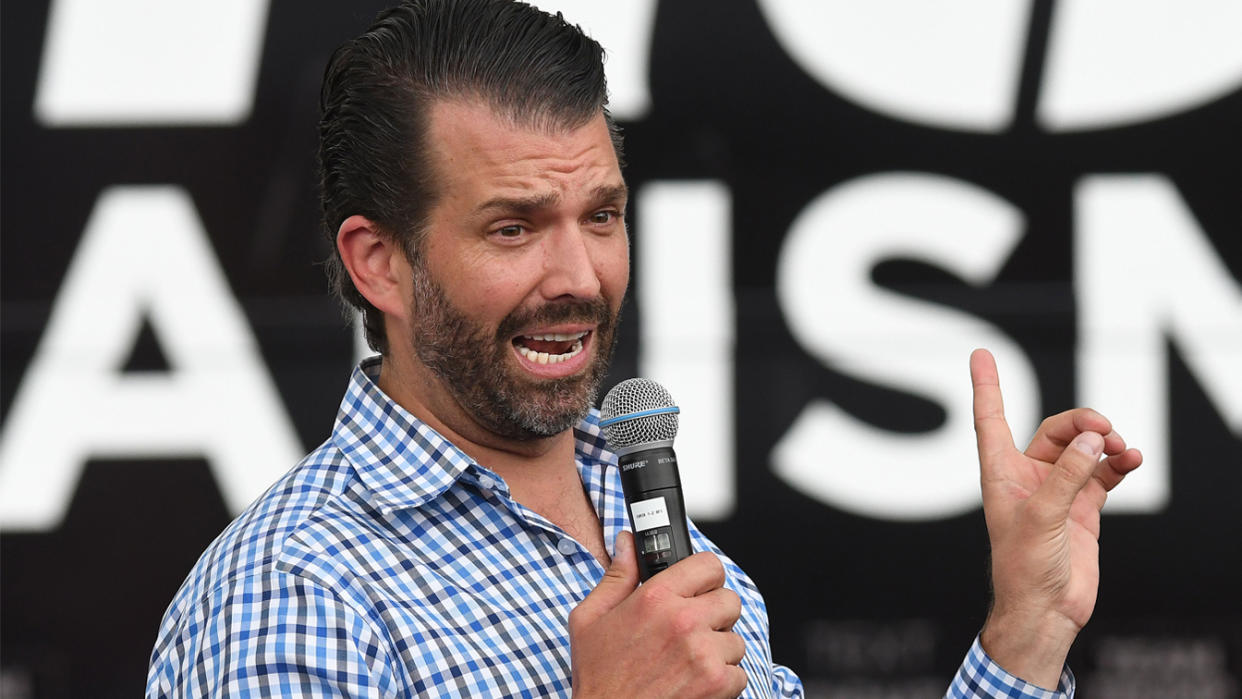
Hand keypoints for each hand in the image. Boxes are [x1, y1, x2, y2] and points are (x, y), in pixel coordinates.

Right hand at [568, 532, 747, 697]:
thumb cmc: (598, 676)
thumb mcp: (590, 619)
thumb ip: (616, 576)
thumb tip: (627, 543)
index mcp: (655, 598)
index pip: (708, 565)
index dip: (704, 576)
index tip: (698, 587)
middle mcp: (684, 621)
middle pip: (730, 599)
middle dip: (714, 613)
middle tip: (693, 628)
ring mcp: (704, 654)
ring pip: (736, 639)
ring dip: (718, 649)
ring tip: (689, 661)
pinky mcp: (717, 684)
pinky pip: (740, 673)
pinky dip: (723, 680)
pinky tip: (695, 682)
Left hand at [970, 348, 1141, 687]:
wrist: (1046, 610)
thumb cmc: (1025, 567)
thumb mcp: (1042, 516)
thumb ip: (1067, 473)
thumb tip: (1095, 438)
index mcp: (1000, 473)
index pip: (991, 419)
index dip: (986, 386)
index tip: (980, 353)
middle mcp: (1027, 477)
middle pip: (1055, 430)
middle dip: (1081, 423)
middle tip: (1105, 429)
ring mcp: (1057, 490)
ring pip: (1083, 449)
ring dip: (1105, 443)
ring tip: (1124, 449)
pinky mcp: (1083, 507)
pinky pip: (1103, 473)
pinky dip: (1119, 463)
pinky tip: (1133, 459)